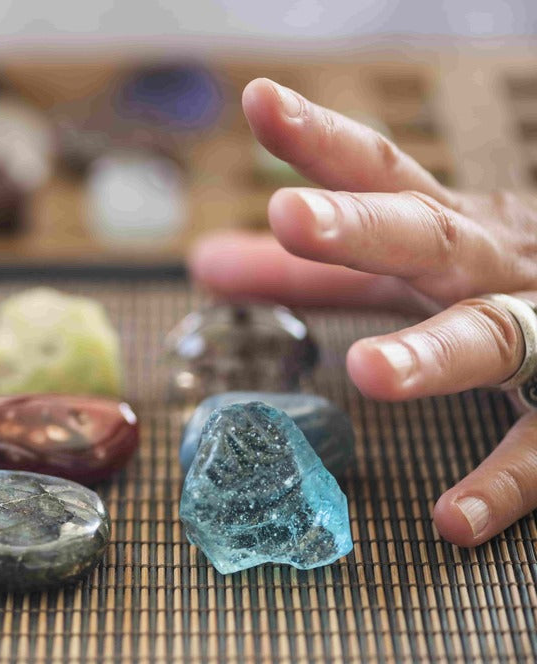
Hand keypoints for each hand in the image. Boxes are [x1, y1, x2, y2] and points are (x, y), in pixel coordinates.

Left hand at [190, 77, 536, 547]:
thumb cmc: (493, 281)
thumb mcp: (403, 269)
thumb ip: (307, 273)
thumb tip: (204, 262)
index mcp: (445, 229)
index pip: (379, 171)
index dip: (318, 139)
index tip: (258, 100)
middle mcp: (494, 266)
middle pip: (429, 237)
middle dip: (365, 226)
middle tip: (293, 217)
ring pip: (494, 336)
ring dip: (433, 352)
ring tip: (370, 373)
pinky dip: (503, 482)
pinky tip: (453, 519)